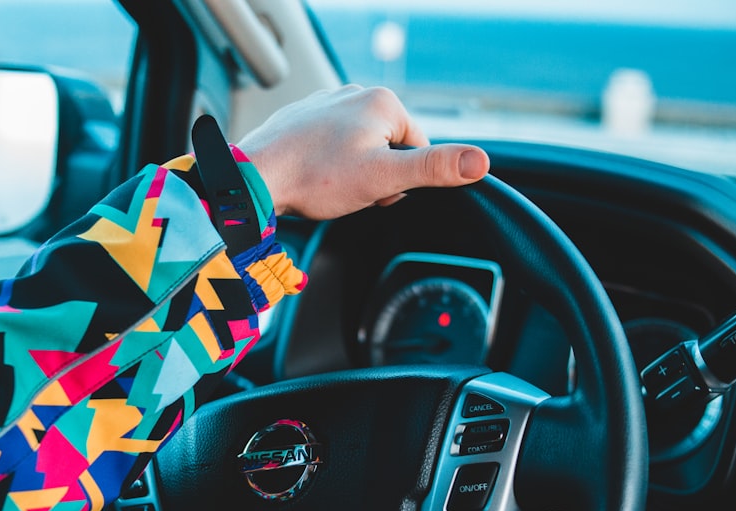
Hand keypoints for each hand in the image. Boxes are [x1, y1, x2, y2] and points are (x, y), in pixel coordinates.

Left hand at [238, 84, 489, 219]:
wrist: (255, 178)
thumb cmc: (316, 178)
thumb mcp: (384, 179)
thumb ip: (434, 169)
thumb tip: (480, 162)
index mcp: (383, 102)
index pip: (418, 149)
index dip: (401, 181)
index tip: (374, 192)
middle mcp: (355, 94)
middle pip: (388, 149)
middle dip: (375, 177)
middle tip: (348, 191)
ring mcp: (326, 104)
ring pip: (359, 150)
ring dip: (351, 174)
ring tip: (326, 185)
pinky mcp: (303, 119)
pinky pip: (331, 148)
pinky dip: (326, 167)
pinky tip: (312, 178)